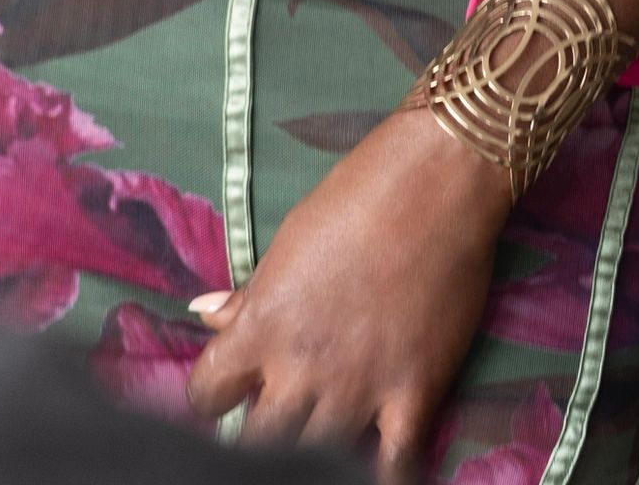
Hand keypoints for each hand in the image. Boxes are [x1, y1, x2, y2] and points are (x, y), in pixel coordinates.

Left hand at [185, 106, 513, 478]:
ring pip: (317, 458)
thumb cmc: (356, 197)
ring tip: (318, 433)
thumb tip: (201, 314)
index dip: (213, 395)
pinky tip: (370, 470)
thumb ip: (247, 294)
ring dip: (311, 451)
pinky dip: (380, 476)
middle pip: (260, 441)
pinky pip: (392, 466)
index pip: (208, 392)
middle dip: (258, 436)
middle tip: (275, 416)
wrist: (437, 183)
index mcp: (263, 326)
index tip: (229, 389)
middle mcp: (302, 368)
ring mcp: (359, 388)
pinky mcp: (414, 395)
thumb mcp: (289, 241)